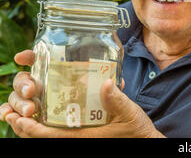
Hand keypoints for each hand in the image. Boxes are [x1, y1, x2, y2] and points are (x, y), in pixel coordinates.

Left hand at [0, 50, 164, 137]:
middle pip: (43, 137)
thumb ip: (117, 100)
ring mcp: (80, 136)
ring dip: (31, 126)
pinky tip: (43, 113)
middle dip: (23, 127)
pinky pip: (59, 132)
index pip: (51, 136)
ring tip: (19, 113)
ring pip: (49, 135)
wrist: (145, 140)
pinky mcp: (84, 132)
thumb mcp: (129, 113)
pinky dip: (45, 125)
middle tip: (11, 112)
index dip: (31, 129)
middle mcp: (78, 138)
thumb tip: (106, 83)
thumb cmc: (137, 130)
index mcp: (84, 137)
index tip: (19, 119)